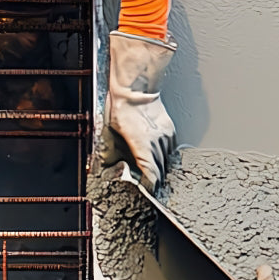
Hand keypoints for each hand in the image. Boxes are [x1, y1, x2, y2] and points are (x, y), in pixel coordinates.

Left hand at [108, 31, 177, 187]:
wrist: (134, 87)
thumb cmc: (119, 107)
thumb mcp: (110, 132)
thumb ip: (112, 152)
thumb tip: (108, 165)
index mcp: (142, 145)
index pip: (151, 174)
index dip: (150, 186)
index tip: (148, 191)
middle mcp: (156, 142)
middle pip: (160, 169)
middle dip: (155, 179)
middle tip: (150, 187)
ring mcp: (165, 135)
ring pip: (166, 159)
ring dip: (161, 167)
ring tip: (155, 175)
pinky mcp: (169, 128)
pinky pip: (170, 148)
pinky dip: (164, 155)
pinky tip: (158, 158)